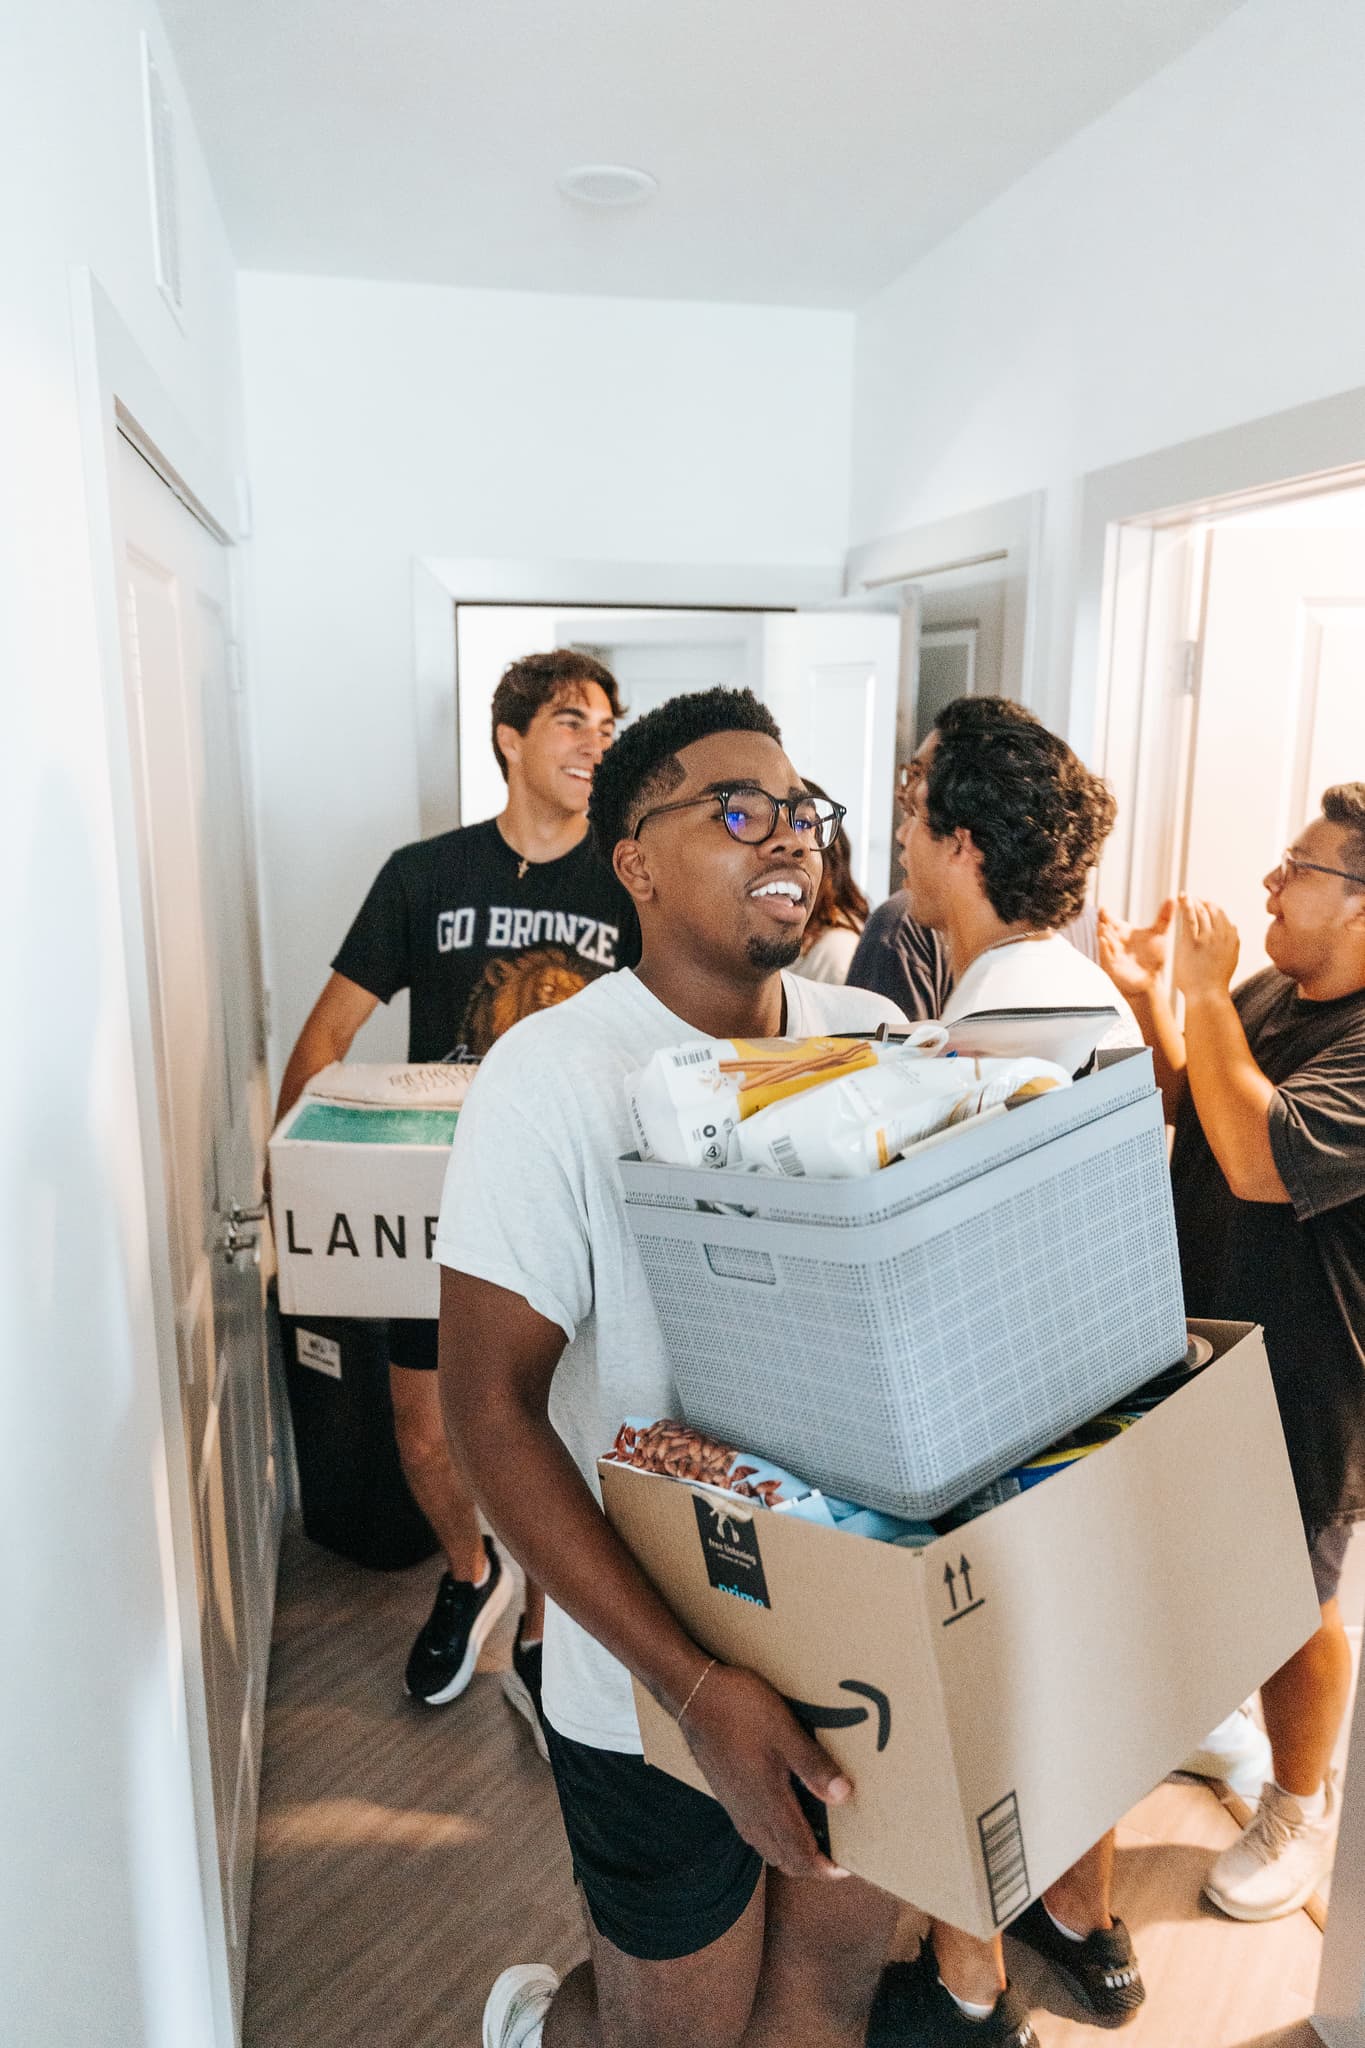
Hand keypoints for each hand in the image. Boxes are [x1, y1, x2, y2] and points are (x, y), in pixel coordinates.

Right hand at [679, 1663, 852, 1880]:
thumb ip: (813, 1765)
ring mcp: (735, 1806)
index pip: (800, 1855)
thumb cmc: (740, 1709)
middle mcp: (750, 1814)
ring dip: (792, 1853)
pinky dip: (774, 1839)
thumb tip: (845, 1796)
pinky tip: (782, 1816)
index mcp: (768, 1803)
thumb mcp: (784, 1731)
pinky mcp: (726, 1794)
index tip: (847, 1868)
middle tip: (835, 1854)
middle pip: (784, 1859)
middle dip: (811, 1866)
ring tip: (814, 1838)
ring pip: (767, 1848)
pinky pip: (754, 1833)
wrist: (693, 1695)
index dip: (825, 1868)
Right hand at [1097, 900, 1174, 997]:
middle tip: (1102, 913)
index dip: (1106, 914)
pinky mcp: (1112, 966)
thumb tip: (1172, 898)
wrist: (1149, 980)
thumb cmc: (1152, 957)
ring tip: (1103, 926)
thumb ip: (1164, 917)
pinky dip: (1104, 949)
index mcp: (1122, 932)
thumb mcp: (1159, 934)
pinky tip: (1104, 942)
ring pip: (1104, 941)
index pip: (1111, 920)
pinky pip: (1106, 957)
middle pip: (1105, 929)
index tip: (1103, 907)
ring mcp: (1112, 954)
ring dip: (1103, 934)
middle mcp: (1114, 941)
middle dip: (1103, 921)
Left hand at [1172, 895, 1239, 998]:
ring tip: (1186, 897)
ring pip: (1202, 912)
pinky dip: (1186, 904)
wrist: (1207, 995)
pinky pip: (1190, 918)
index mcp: (1232, 940)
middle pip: (1214, 912)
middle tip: (1195, 898)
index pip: (1224, 918)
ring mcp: (1208, 938)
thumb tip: (1233, 928)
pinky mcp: (1193, 941)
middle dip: (1204, 903)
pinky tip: (1182, 896)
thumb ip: (1232, 943)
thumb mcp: (1231, 960)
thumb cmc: (1215, 983)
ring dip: (1194, 902)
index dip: (1214, 909)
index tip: (1207, 905)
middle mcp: (1222, 936)